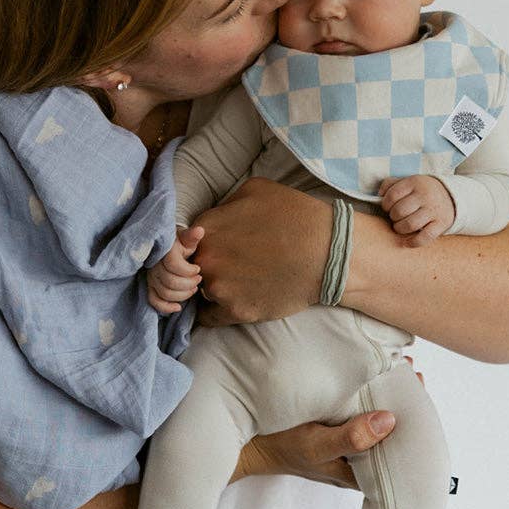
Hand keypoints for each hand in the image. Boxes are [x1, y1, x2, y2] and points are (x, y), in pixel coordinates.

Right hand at [147, 225, 204, 313]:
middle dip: (189, 284)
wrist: (168, 248)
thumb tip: (199, 231)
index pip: (173, 265)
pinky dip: (166, 307)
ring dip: (183, 295)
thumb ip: (192, 236)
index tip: (198, 268)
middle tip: (199, 280)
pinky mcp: (150, 287)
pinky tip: (178, 307)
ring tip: (193, 288)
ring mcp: (151, 277)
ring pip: (165, 293)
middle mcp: (154, 265)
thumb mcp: (186, 238)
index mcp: (164, 251)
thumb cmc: (180, 243)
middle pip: (170, 282)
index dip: (188, 271)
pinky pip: (154, 301)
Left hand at [192, 178, 328, 326]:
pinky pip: (209, 318)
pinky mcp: (235, 312)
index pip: (181, 241)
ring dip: (213, 288)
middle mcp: (206, 259)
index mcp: (207, 228)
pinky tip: (233, 301)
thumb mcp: (254, 191)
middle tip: (224, 266)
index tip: (206, 250)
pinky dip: (217, 312)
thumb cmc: (295, 216)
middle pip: (188, 267)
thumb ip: (223, 207)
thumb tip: (212, 222)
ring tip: (239, 281)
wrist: (327, 252)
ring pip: (200, 292)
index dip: (192, 246)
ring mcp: (219, 288)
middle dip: (201, 267)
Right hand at [230, 355, 423, 487]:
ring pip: (376, 421)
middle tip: (413, 376)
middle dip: (404, 406)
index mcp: (360, 473)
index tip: (422, 398)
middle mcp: (357, 459)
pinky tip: (373, 375)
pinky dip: (368, 394)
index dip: (414, 428)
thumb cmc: (280, 448)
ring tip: (399, 370)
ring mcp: (345, 443)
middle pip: (390, 434)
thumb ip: (351, 438)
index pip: (398, 453)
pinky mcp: (333, 428)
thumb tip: (390, 420)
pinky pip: (359, 412)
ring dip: (387, 397)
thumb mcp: (315, 445)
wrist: (247, 445)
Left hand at [379, 175, 454, 246]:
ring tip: (401, 226)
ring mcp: (434, 210)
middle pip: (399, 211)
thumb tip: (379, 195)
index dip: (385, 204)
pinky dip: (413, 242)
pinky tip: (407, 241)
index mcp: (415, 182)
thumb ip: (391, 184)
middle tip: (396, 217)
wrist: (452, 196)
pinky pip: (424, 237)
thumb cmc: (422, 191)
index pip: (392, 195)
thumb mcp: (409, 182)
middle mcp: (425, 195)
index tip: (388, 207)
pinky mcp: (441, 224)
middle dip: (393, 217)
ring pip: (409, 225)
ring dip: (400, 229)